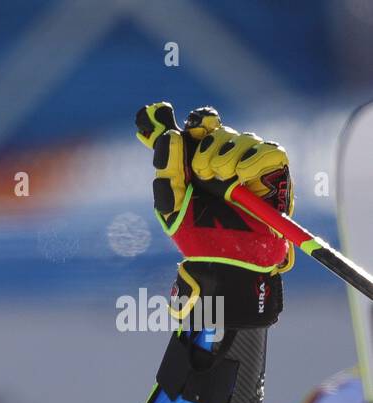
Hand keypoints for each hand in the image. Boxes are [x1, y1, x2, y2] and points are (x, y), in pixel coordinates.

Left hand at [136, 103, 291, 328]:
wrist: (226, 259)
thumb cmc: (196, 235)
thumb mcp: (170, 204)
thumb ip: (166, 170)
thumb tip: (170, 134)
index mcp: (193, 162)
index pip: (189, 127)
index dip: (177, 118)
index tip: (159, 112)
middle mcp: (220, 157)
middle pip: (211, 127)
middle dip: (203, 146)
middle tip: (200, 172)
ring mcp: (247, 162)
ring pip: (238, 137)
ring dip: (225, 157)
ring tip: (221, 183)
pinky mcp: (274, 171)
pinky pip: (267, 149)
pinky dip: (252, 160)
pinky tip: (241, 179)